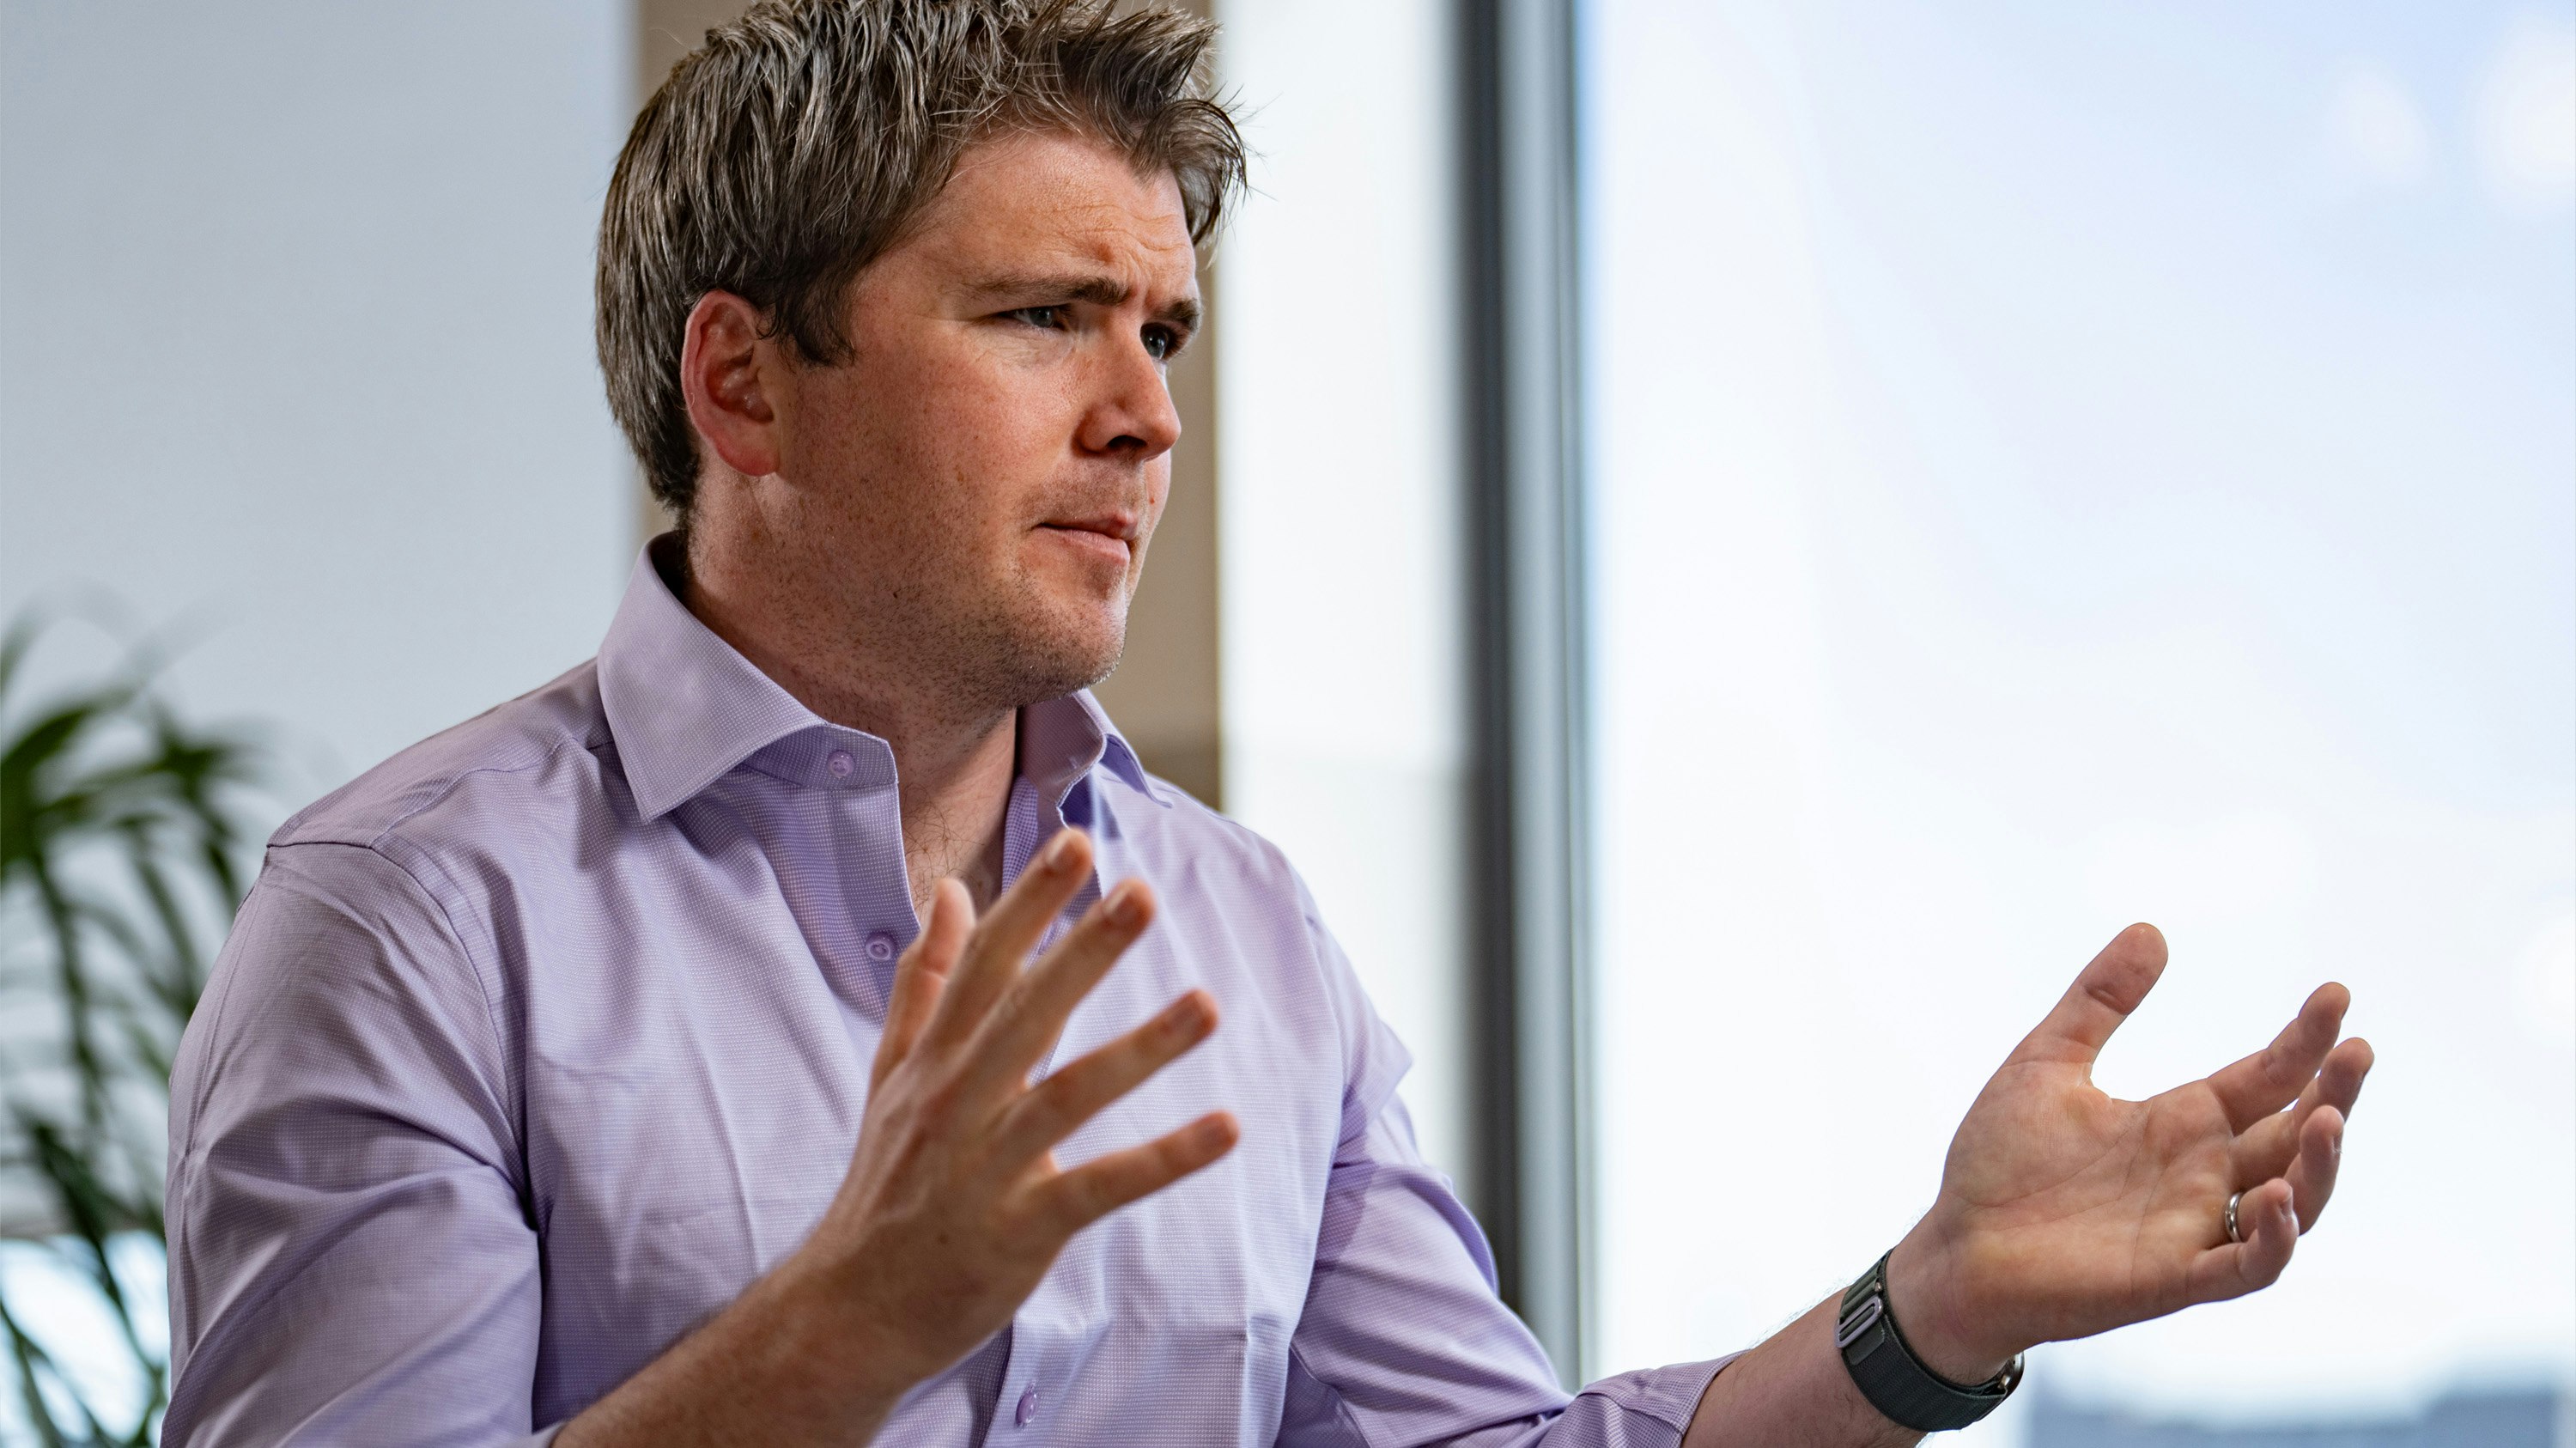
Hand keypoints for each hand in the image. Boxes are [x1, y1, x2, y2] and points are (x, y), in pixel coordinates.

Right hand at [789, 827, 1238, 1398]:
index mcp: (933, 1061)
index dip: (1029, 902)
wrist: (849, 1311)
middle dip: (1084, 950)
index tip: (1075, 842)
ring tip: (1207, 1005)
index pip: (983, 965)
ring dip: (1140, 1049)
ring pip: (1068, 1095)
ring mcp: (986, 1168)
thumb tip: (949, 891)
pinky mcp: (1018, 1230)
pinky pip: (1098, 1188)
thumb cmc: (884, 1184)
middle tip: (1142, 892)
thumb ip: (924, 981)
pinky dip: (1161, 1160)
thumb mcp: (890, 1075)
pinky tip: (1223, 1128)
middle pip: (1026, 1014)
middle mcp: (956, 1103)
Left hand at [1886, 923, 2372, 1380]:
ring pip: (2293, 1203)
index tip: (2335, 995)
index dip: (2304, 1041)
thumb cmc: (2000, 1163)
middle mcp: (2201, 1174)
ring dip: (2319, 1165)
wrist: (1957, 1246)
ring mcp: (2193, 1228)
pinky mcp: (2171, 1277)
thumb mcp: (2047, 1062)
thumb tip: (2151, 927)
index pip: (2266, 1078)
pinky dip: (2272, 1239)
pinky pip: (2246, 1267)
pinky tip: (2276, 1198)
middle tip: (2356, 1050)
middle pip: (2296, 1135)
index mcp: (2181, 1122)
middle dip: (2334, 1094)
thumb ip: (2098, 1001)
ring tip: (2329, 1117)